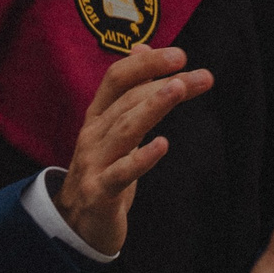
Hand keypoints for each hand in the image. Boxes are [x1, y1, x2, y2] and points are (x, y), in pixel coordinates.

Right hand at [54, 43, 215, 255]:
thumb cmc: (102, 170)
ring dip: (152, 107)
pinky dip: (141, 159)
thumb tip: (142, 48)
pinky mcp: (99, 192)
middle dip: (164, 84)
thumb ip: (129, 91)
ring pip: (125, 130)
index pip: (117, 78)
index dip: (146, 63)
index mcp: (97, 116)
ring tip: (177, 89)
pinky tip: (162, 145)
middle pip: (127, 101)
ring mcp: (94, 162)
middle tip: (199, 74)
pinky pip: (121, 174)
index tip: (181, 55)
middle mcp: (93, 134)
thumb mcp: (114, 128)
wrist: (75, 224)